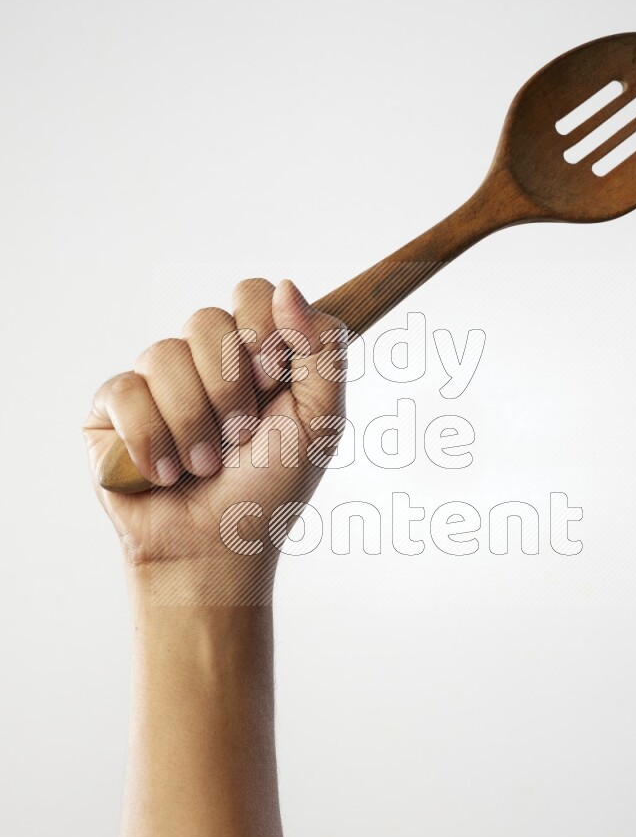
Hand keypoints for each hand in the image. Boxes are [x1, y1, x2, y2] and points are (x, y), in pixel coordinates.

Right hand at [83, 278, 346, 604]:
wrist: (216, 551)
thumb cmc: (269, 491)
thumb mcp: (321, 421)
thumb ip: (323, 349)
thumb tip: (286, 286)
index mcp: (252, 354)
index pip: (252, 293)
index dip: (261, 332)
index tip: (271, 380)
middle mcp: (202, 360)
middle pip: (206, 319)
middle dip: (230, 389)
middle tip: (241, 437)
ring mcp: (153, 382)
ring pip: (164, 355)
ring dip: (194, 425)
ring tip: (203, 466)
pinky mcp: (110, 410)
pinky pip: (124, 392)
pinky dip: (151, 440)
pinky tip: (162, 474)